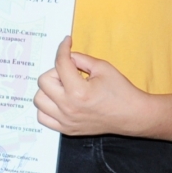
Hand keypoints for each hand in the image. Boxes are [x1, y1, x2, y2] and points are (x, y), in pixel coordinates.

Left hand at [33, 37, 152, 136]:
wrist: (132, 115)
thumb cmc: (121, 91)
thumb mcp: (102, 67)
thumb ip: (80, 59)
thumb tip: (66, 56)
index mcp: (78, 91)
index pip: (60, 64)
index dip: (63, 48)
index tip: (66, 43)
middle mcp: (68, 108)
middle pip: (44, 81)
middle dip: (56, 72)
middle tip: (70, 72)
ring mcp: (66, 120)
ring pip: (39, 100)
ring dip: (48, 90)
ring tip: (64, 87)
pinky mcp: (67, 129)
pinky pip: (43, 117)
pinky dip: (47, 107)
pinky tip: (59, 101)